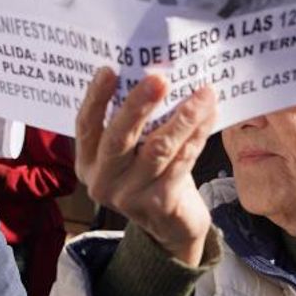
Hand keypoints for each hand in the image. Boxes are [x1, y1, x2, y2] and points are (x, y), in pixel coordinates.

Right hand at [76, 68, 216, 265]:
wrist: (172, 226)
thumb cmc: (151, 174)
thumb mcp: (131, 151)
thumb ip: (132, 123)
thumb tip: (153, 73)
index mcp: (88, 162)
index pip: (86, 126)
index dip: (95, 98)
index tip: (109, 70)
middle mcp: (103, 181)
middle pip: (118, 137)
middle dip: (138, 104)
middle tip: (159, 78)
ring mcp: (130, 197)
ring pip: (158, 149)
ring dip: (183, 117)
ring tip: (202, 93)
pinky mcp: (159, 204)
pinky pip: (182, 161)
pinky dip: (198, 135)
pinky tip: (210, 115)